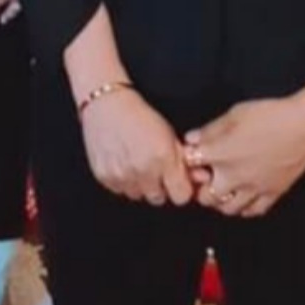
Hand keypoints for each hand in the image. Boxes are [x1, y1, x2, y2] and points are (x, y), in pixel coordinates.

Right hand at [81, 90, 193, 205]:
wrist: (106, 104)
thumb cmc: (140, 116)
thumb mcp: (169, 134)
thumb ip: (184, 160)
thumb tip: (200, 178)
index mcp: (163, 158)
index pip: (181, 197)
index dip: (180, 189)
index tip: (176, 181)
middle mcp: (143, 170)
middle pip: (158, 199)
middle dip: (159, 187)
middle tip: (153, 168)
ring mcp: (122, 175)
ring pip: (138, 196)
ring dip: (139, 185)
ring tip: (135, 163)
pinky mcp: (105, 177)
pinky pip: (120, 190)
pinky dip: (122, 181)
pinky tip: (122, 162)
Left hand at [183, 93, 304, 217]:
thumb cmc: (271, 115)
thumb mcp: (234, 114)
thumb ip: (210, 129)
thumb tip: (191, 138)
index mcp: (220, 153)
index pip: (190, 163)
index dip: (187, 160)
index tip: (190, 157)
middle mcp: (234, 176)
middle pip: (205, 196)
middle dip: (200, 189)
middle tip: (203, 179)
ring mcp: (253, 188)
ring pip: (227, 209)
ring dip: (220, 201)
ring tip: (222, 189)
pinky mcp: (272, 194)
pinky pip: (253, 211)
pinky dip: (244, 208)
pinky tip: (243, 197)